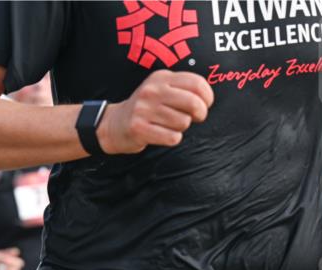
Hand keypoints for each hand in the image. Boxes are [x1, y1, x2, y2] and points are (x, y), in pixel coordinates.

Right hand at [97, 70, 213, 154]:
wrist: (114, 124)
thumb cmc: (146, 108)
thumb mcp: (161, 88)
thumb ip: (182, 88)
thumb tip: (207, 100)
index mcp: (160, 78)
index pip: (196, 83)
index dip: (208, 96)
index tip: (206, 104)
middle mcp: (152, 91)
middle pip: (193, 103)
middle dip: (200, 114)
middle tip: (195, 117)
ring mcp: (143, 110)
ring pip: (183, 122)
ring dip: (182, 128)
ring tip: (170, 125)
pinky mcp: (139, 128)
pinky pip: (172, 137)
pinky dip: (173, 139)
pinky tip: (163, 134)